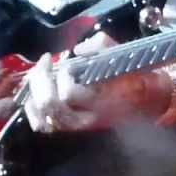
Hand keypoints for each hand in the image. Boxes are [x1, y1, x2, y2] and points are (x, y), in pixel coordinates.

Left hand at [22, 33, 161, 131]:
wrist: (144, 100)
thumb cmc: (129, 75)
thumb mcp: (119, 53)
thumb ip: (99, 45)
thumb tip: (78, 50)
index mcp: (102, 99)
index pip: (70, 94)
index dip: (62, 75)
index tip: (66, 62)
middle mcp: (87, 118)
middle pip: (51, 105)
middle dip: (41, 80)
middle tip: (44, 63)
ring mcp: (77, 127)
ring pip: (43, 118)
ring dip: (34, 94)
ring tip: (38, 76)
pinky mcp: (69, 129)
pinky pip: (42, 126)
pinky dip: (32, 110)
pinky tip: (34, 94)